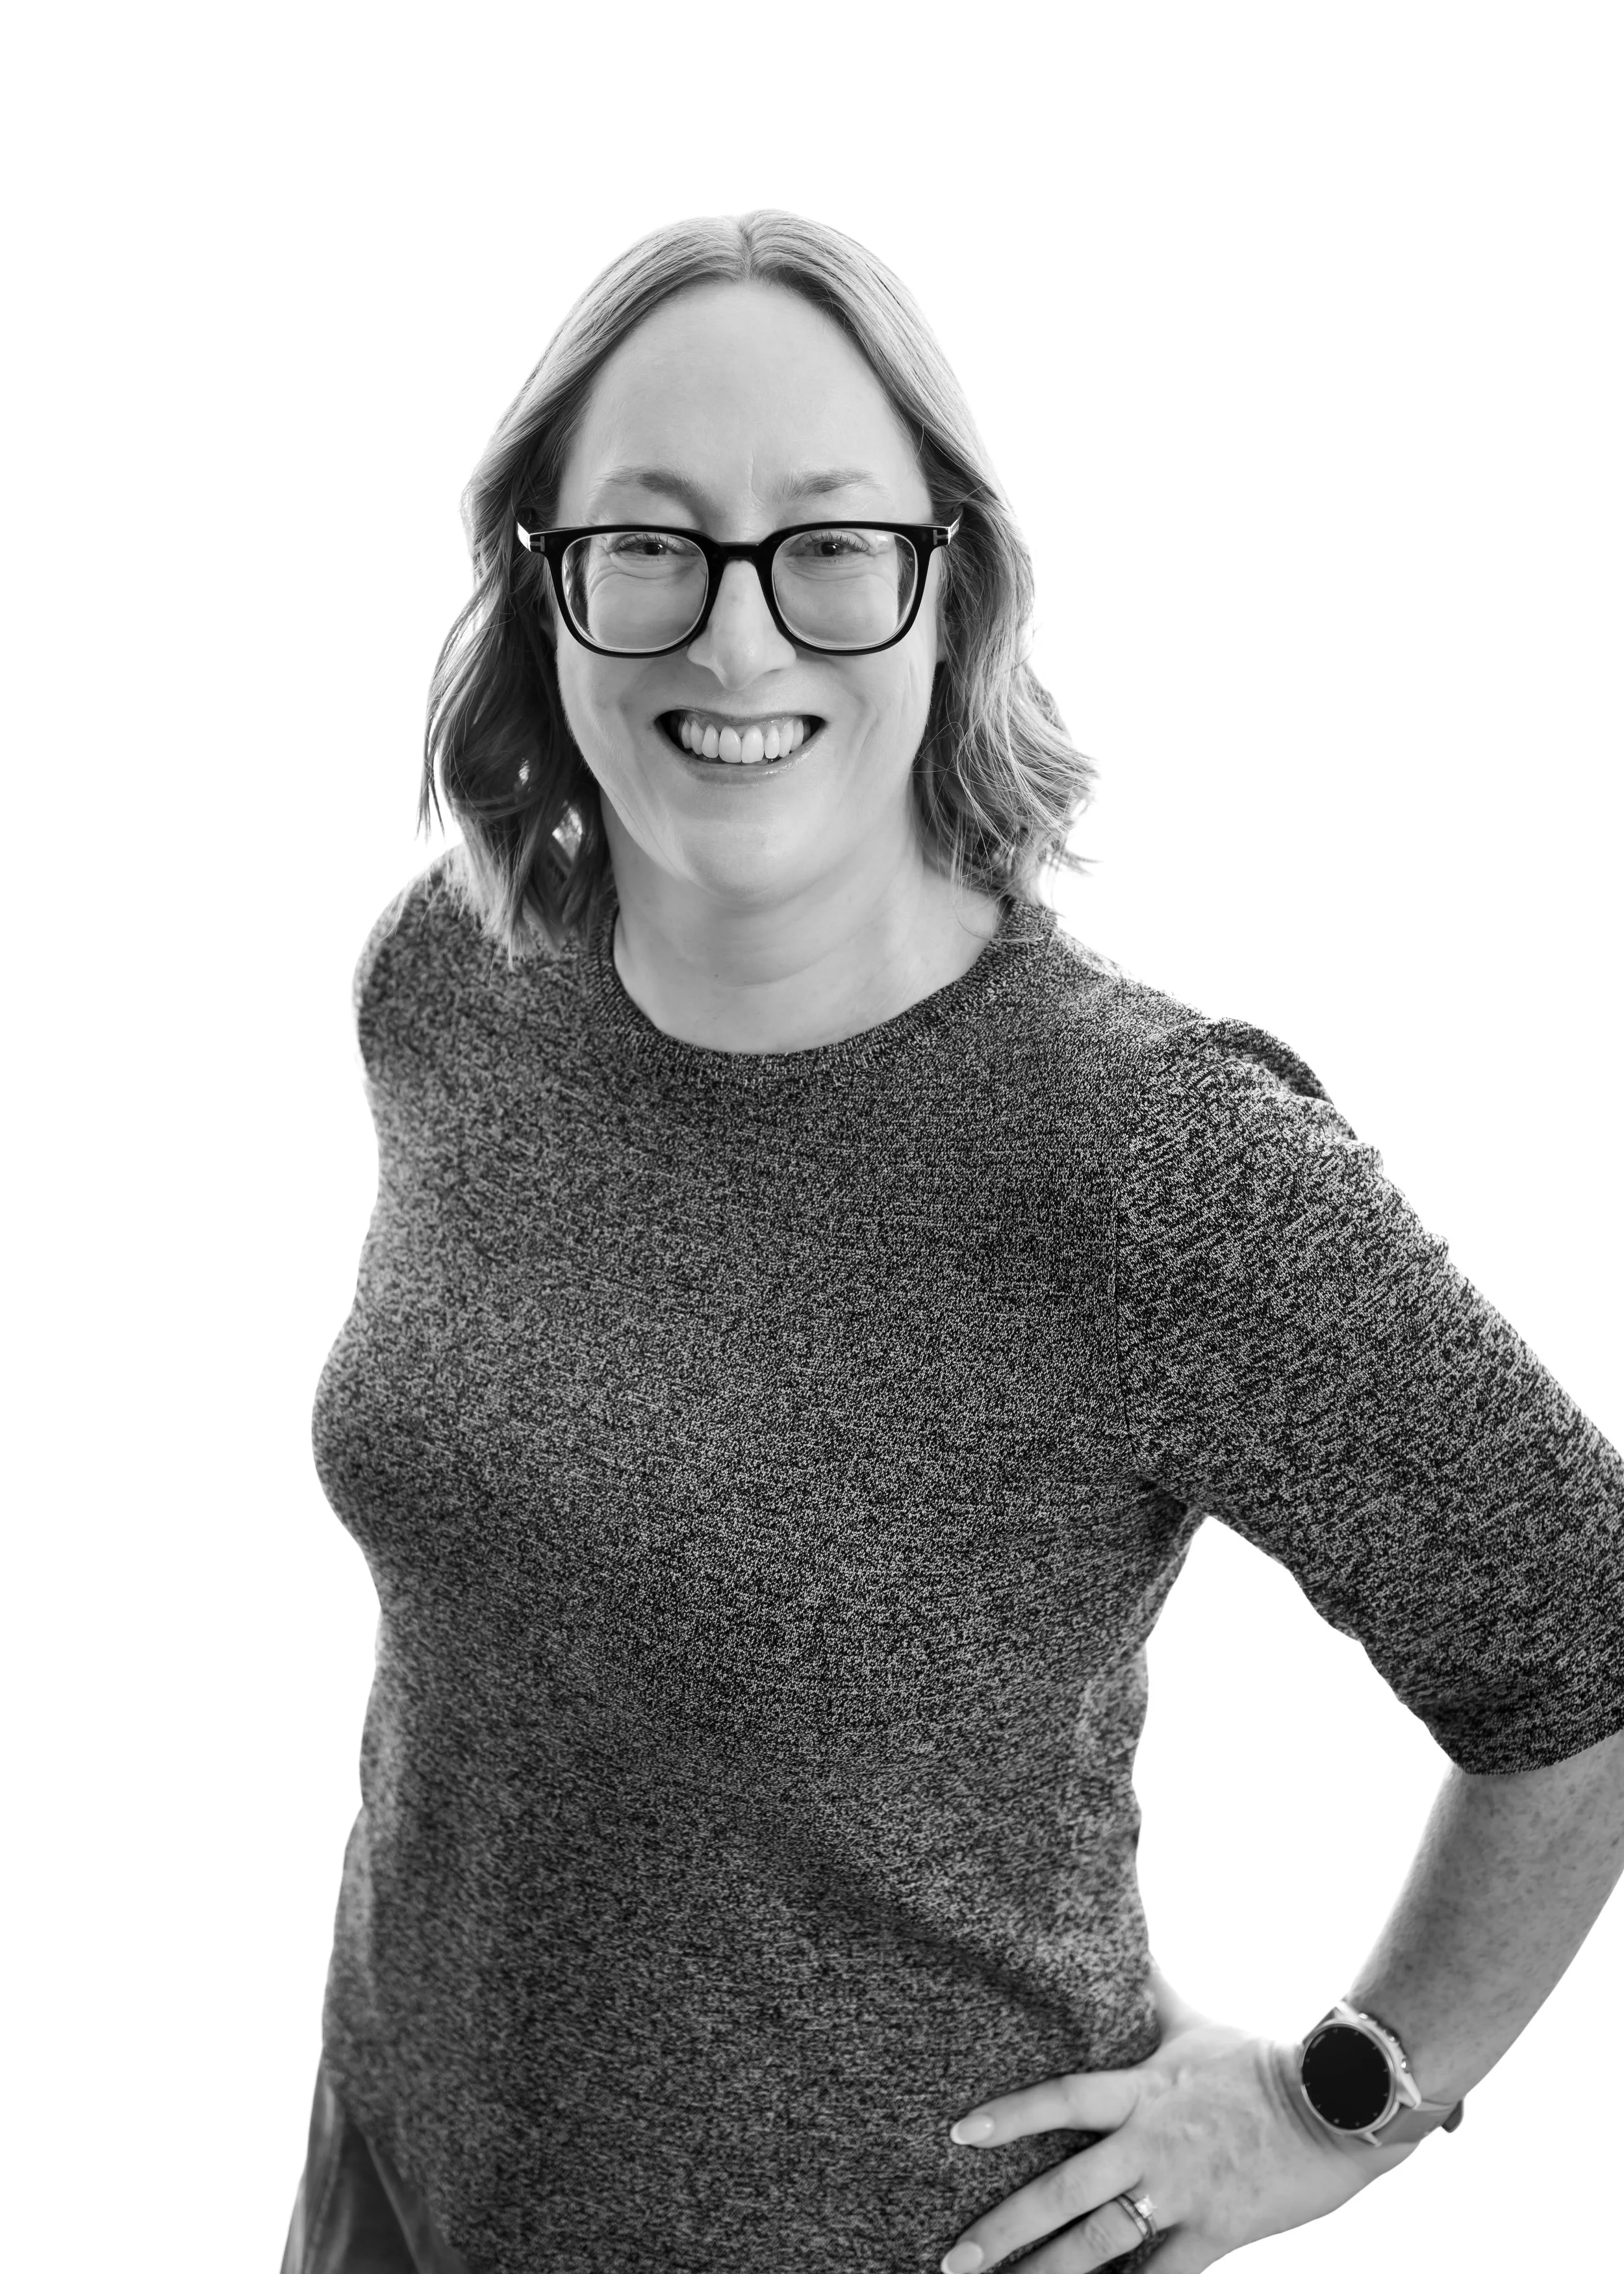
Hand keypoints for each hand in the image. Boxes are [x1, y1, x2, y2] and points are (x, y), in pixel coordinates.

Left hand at [940, 2013, 1418, 2271]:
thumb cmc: (1260, 2060)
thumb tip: (1126, 1932)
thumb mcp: (1194, 2022)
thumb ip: (1151, 1989)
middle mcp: (1151, 2145)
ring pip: (1100, 2246)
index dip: (1010, 2115)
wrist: (1336, 2105)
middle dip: (1005, 2227)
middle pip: (1064, 2191)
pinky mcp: (1216, 2234)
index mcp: (1142, 2091)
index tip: (959, 2132)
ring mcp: (1182, 2194)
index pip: (1062, 2099)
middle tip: (955, 2258)